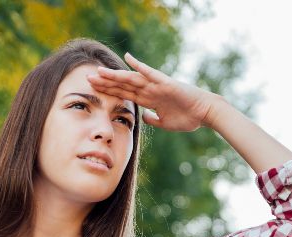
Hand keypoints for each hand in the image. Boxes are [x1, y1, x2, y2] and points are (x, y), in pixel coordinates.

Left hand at [86, 52, 223, 132]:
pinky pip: (150, 72)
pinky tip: (128, 58)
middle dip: (105, 82)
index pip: (124, 93)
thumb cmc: (188, 118)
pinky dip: (139, 66)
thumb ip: (152, 119)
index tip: (93, 90)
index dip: (109, 91)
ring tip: (99, 72)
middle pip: (123, 85)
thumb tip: (143, 118)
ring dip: (115, 75)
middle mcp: (150, 89)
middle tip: (87, 78)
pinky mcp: (165, 82)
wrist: (204, 113)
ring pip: (131, 79)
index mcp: (149, 99)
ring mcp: (156, 85)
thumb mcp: (165, 123)